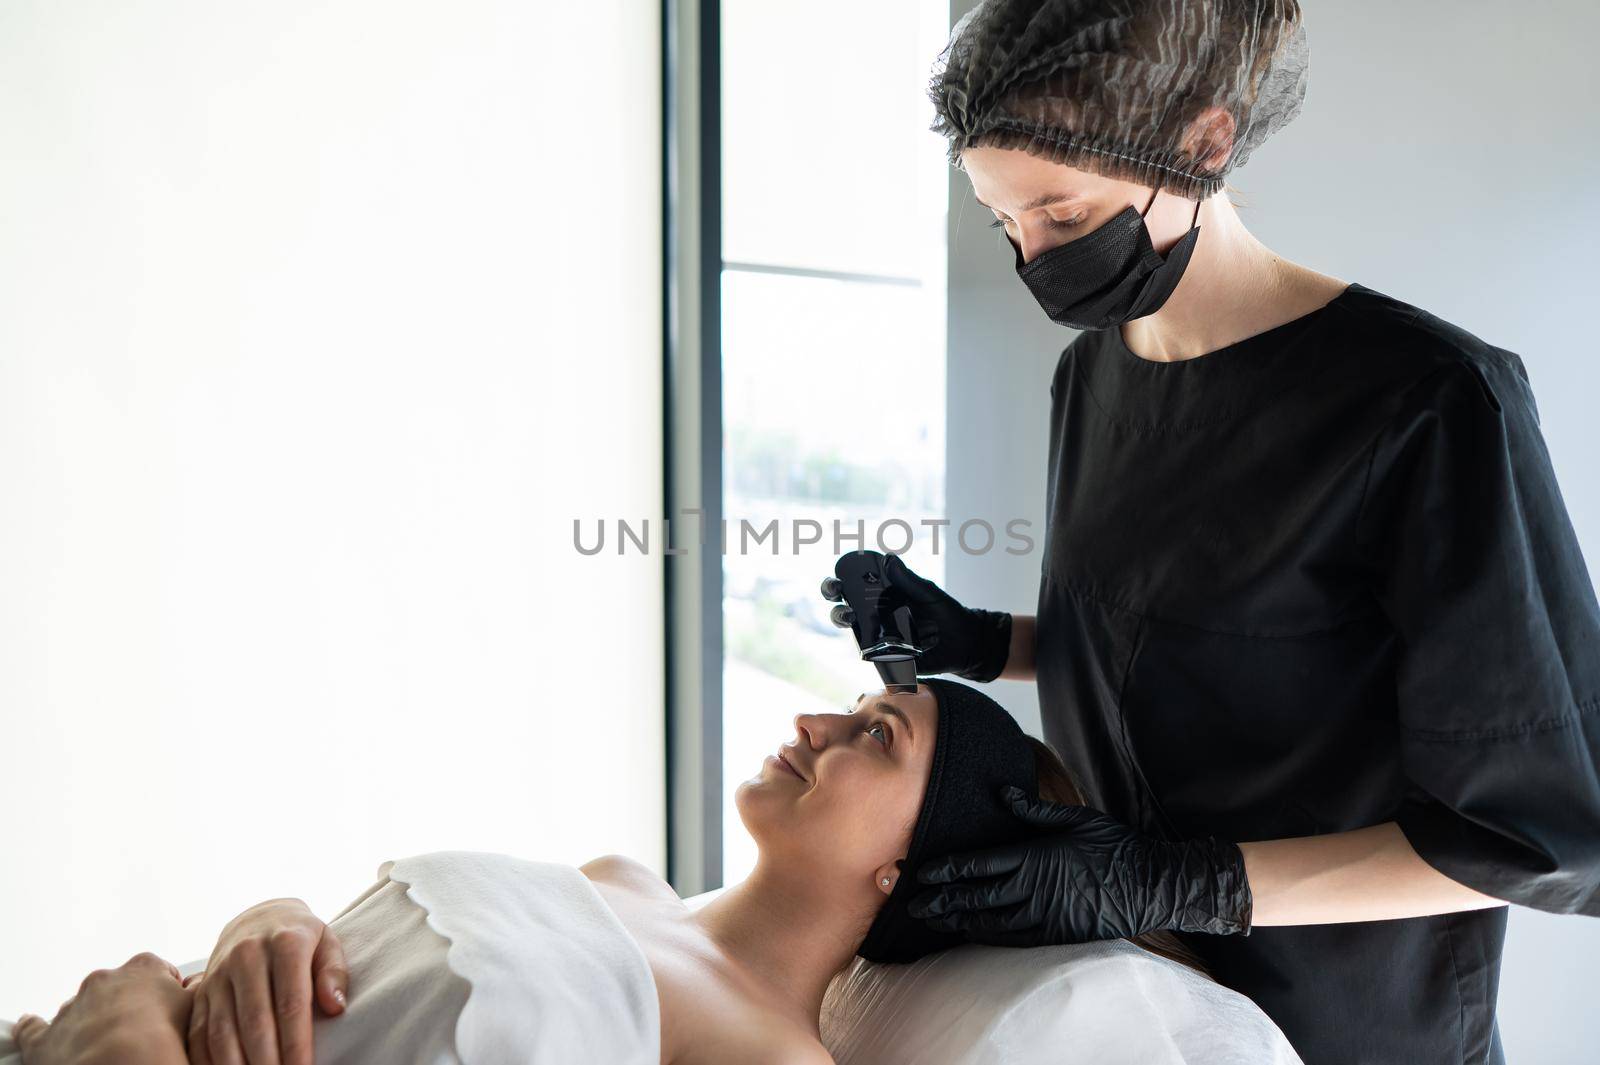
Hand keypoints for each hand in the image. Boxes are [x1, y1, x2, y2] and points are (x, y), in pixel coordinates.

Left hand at [13, 952, 191, 1064]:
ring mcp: (72, 1008)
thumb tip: (202, 982)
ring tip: (108, 1051)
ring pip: (82, 1010)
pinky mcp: (44, 1037)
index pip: (159, 973)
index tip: (170, 1015)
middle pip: (118, 989)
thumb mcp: (197, 1007)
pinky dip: (40, 1030)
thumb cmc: (163, 1041)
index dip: (166, 995)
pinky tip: (49, 1038)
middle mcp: (105, 980)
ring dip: (91, 1024)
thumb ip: (199, 990)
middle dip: (127, 1008)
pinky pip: (35, 1028)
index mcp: (143, 969)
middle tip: (141, 1036)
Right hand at [188, 897, 348, 1064]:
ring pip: (222, 1029)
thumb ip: (334, 972)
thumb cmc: (300, 937)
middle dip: (268, 1060)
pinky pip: (198, 1031)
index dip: (297, 1041)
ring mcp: (219, 973)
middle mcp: (247, 956)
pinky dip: (208, 1060)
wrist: (258, 918)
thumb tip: (335, 1007)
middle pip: (255, 1020)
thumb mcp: (327, 942)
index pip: (291, 1001)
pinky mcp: (201, 990)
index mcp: (285, 943)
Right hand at [822, 553, 1012, 681]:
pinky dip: (872, 653)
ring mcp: (880, 640)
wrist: (966, 643)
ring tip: (852, 619)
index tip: (837, 581)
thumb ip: (909, 579)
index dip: (836, 584)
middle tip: (841, 600)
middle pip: (843, 612)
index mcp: (881, 598)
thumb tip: (888, 559)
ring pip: (853, 635)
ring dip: (846, 624)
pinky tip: (877, 644)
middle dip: (835, 606)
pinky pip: (874, 658)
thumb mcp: (928, 593)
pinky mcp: (889, 660)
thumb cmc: (946, 614)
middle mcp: (875, 619)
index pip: (850, 589)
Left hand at [907, 785, 1252, 943]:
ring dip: (957, 920)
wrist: (1150, 885)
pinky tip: (971, 932)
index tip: (921, 873)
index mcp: (1034, 857)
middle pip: (975, 897)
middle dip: (940, 900)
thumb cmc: (1114, 847)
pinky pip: (1012, 938)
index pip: (978, 865)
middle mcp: (1033, 890)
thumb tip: (1005, 792)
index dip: (946, 870)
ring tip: (932, 920)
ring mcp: (1044, 916)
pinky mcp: (1055, 934)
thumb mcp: (1076, 818)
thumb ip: (1035, 810)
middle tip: (912, 903)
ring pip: (989, 922)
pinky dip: (986, 935)